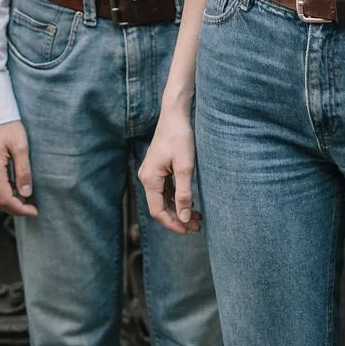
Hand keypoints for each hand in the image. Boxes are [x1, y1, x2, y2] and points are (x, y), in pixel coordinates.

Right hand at [0, 121, 37, 218]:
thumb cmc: (7, 124)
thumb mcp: (21, 146)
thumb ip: (23, 171)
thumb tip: (26, 194)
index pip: (5, 199)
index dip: (20, 209)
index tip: (34, 211)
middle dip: (14, 209)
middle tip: (31, 208)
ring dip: (6, 202)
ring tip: (24, 200)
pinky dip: (0, 193)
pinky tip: (13, 188)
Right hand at [138, 107, 201, 234]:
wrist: (175, 114)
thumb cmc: (180, 136)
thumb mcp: (185, 166)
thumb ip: (184, 193)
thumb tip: (184, 217)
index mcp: (150, 178)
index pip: (158, 210)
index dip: (173, 223)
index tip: (188, 231)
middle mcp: (146, 177)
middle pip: (160, 206)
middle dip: (178, 218)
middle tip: (198, 226)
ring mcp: (151, 173)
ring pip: (163, 199)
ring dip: (178, 209)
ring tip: (198, 218)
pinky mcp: (157, 169)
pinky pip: (165, 190)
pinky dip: (176, 198)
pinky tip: (190, 202)